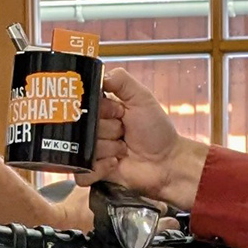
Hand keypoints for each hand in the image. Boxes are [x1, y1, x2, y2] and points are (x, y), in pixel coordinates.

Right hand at [94, 71, 205, 207]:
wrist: (167, 162)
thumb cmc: (157, 131)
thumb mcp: (142, 98)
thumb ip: (121, 81)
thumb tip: (101, 75)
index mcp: (101, 110)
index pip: (84, 105)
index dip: (102, 110)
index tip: (119, 112)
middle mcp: (94, 129)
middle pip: (81, 128)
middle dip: (107, 131)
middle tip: (123, 133)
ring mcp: (92, 151)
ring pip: (82, 150)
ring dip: (107, 150)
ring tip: (122, 150)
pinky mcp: (93, 172)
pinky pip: (82, 173)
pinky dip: (99, 169)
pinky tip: (115, 163)